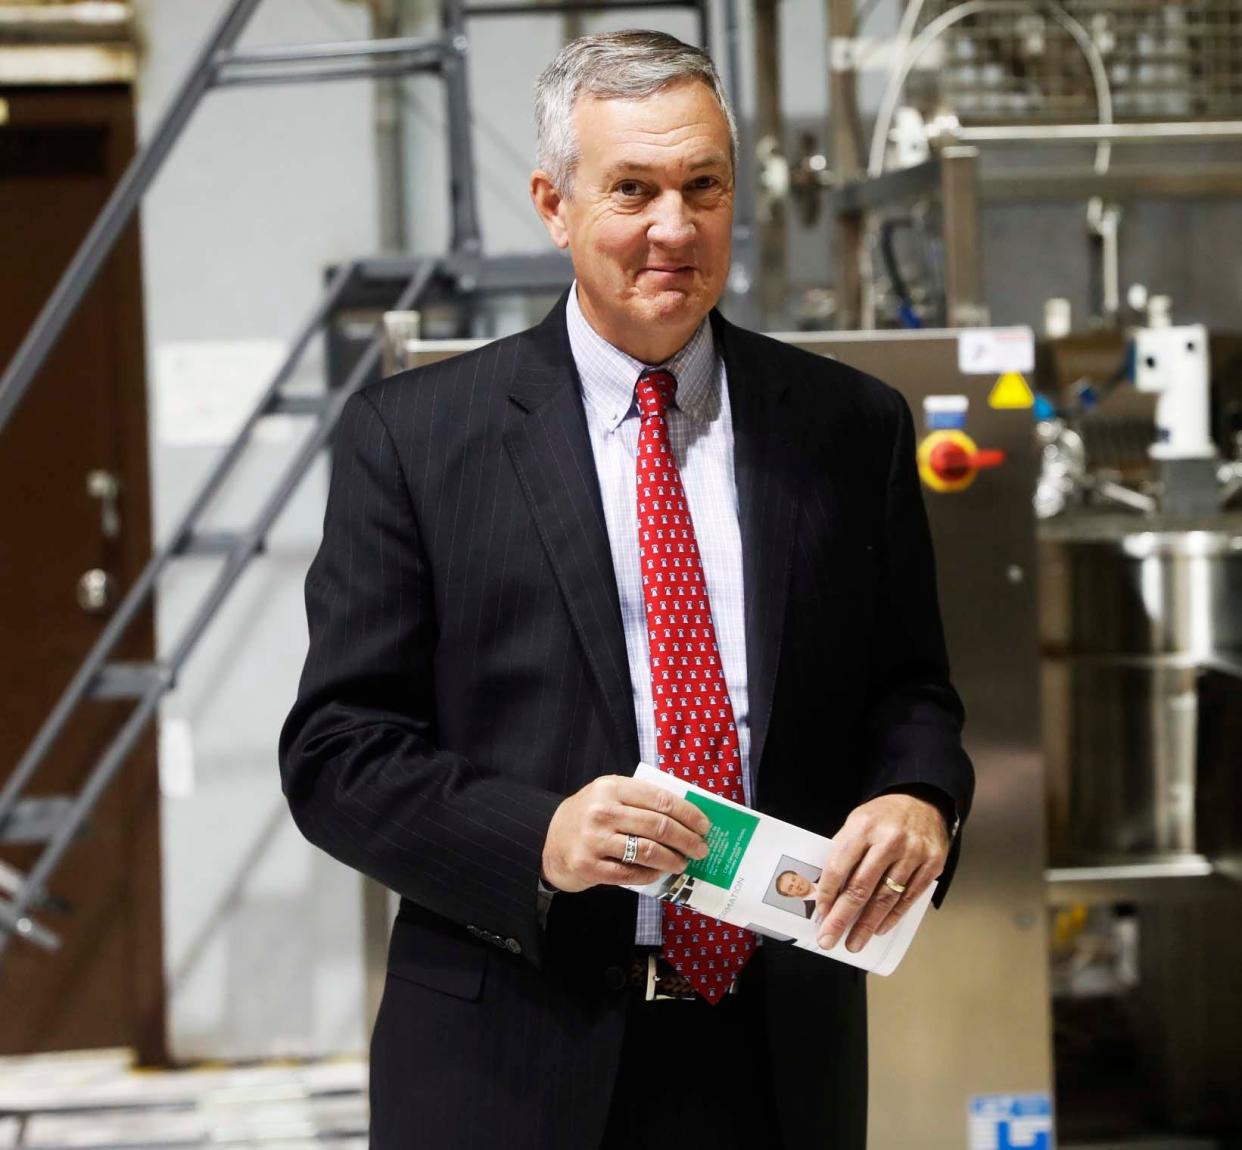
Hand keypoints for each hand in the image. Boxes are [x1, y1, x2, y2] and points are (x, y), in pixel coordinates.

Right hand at [541, 775, 710, 892]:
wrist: (548, 842)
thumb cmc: (588, 817)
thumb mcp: (608, 796)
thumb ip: (639, 800)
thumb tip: (686, 815)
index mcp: (611, 787)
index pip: (660, 799)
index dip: (688, 814)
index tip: (704, 826)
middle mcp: (602, 811)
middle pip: (659, 826)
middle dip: (687, 839)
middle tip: (701, 848)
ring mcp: (595, 840)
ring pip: (648, 851)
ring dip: (673, 859)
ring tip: (683, 863)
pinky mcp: (590, 866)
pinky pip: (631, 873)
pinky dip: (651, 874)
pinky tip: (659, 873)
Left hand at [813, 793, 948, 952]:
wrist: (923, 801)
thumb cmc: (882, 817)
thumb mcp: (856, 822)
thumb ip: (843, 852)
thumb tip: (826, 890)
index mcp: (864, 826)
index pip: (839, 866)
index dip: (828, 893)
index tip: (820, 914)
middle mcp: (889, 840)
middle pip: (861, 887)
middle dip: (842, 918)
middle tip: (829, 939)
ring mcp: (913, 854)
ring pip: (885, 898)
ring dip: (867, 925)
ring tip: (854, 942)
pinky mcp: (932, 865)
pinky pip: (908, 898)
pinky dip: (892, 917)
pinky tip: (879, 929)